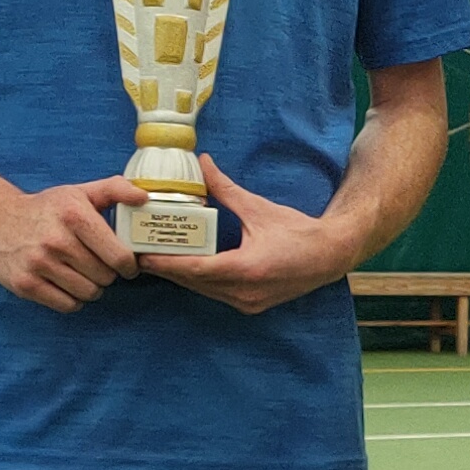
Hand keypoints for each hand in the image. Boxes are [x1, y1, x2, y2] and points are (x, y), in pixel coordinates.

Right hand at [0, 171, 144, 310]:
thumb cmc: (46, 209)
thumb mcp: (79, 192)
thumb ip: (114, 190)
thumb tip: (144, 198)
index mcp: (74, 215)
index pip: (119, 256)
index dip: (128, 265)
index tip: (126, 264)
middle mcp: (56, 240)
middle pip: (105, 277)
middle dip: (106, 273)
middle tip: (97, 264)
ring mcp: (39, 264)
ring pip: (89, 293)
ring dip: (91, 287)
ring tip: (81, 273)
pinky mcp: (26, 284)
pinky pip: (68, 305)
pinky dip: (72, 299)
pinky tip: (66, 283)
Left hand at [141, 156, 357, 315]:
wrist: (330, 256)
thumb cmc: (298, 231)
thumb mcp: (258, 208)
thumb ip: (226, 189)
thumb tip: (203, 164)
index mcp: (247, 269)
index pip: (196, 269)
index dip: (166, 263)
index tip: (143, 256)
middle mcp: (245, 292)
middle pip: (194, 283)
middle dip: (166, 269)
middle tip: (139, 255)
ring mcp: (248, 303)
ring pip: (204, 291)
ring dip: (181, 277)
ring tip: (156, 261)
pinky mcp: (251, 305)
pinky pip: (216, 294)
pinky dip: (199, 282)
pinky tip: (185, 269)